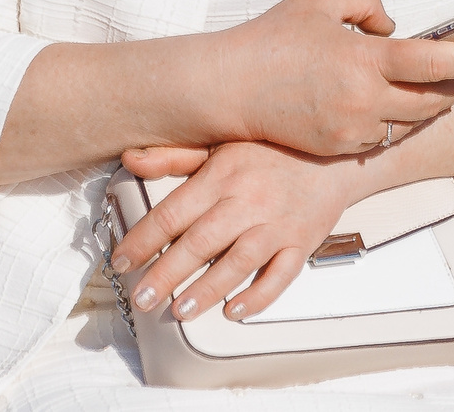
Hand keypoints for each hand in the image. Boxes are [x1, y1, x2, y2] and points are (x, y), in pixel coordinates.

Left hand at [110, 140, 362, 321]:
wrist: (332, 154)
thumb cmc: (270, 149)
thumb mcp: (217, 142)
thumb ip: (172, 156)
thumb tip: (129, 159)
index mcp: (221, 177)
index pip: (173, 213)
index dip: (143, 240)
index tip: (121, 262)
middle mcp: (247, 202)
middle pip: (200, 243)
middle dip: (166, 274)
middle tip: (142, 298)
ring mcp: (277, 225)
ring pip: (238, 263)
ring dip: (207, 290)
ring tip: (180, 311)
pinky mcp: (302, 243)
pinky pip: (281, 276)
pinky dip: (259, 296)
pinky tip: (235, 311)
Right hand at [215, 0, 453, 156]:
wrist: (230, 87)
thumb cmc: (271, 39)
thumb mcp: (320, 1)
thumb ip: (367, 4)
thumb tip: (394, 27)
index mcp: (365, 59)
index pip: (436, 63)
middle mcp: (367, 100)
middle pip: (436, 99)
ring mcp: (356, 129)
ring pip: (412, 120)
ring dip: (428, 103)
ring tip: (435, 85)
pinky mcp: (342, 148)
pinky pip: (383, 135)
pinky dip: (393, 119)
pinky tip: (389, 104)